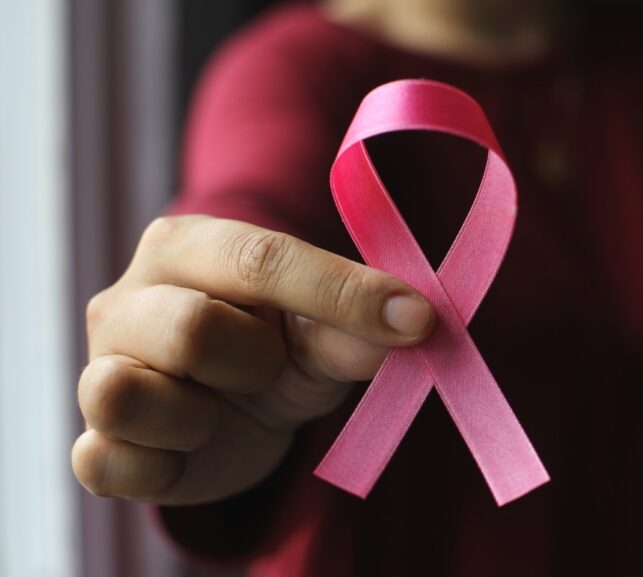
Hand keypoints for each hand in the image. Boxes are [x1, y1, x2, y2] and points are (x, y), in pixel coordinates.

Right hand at [72, 215, 433, 504]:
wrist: (237, 414)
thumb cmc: (277, 351)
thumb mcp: (325, 335)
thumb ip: (357, 327)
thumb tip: (413, 322)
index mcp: (187, 247)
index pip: (260, 260)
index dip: (343, 294)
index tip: (418, 321)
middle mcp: (127, 300)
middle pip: (190, 329)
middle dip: (254, 362)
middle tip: (267, 368)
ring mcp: (97, 370)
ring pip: (125, 394)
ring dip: (197, 418)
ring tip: (218, 410)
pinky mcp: (94, 442)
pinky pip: (103, 460)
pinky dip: (162, 467)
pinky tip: (190, 452)